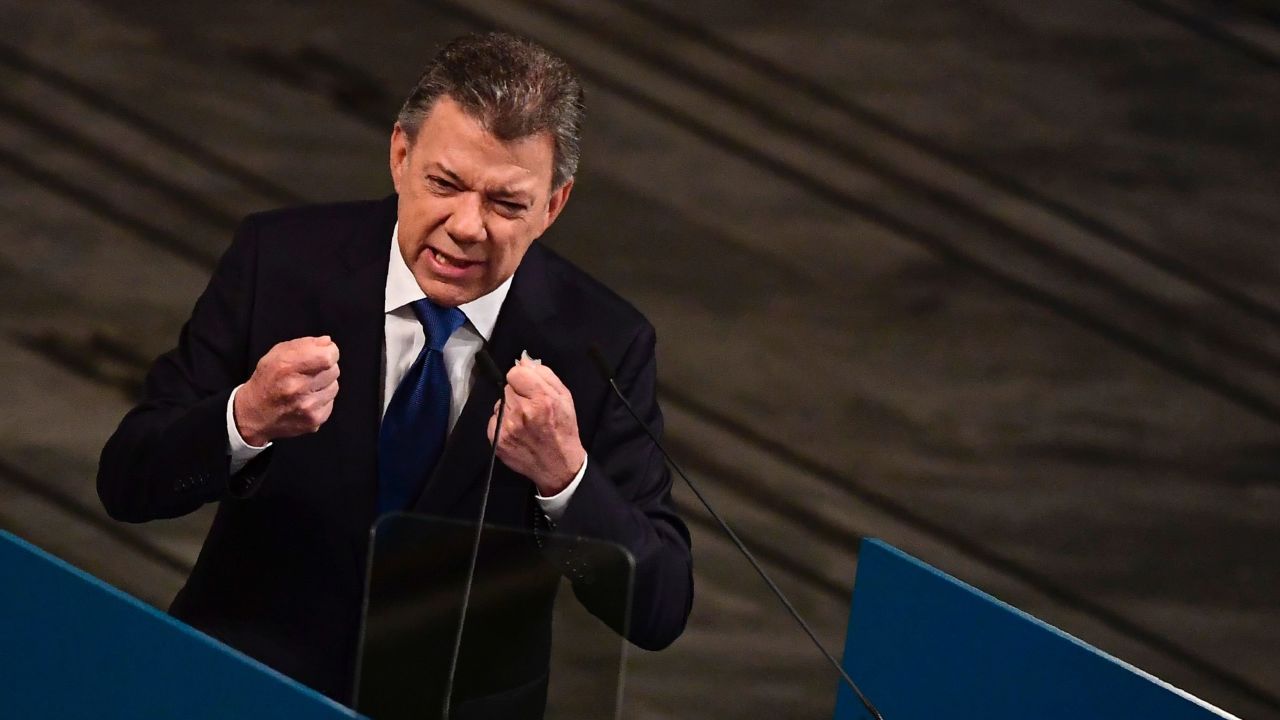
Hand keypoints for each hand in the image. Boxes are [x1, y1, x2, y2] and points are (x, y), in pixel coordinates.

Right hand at [233, 336, 340, 445]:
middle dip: (325, 368)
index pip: (327, 356)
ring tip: (307, 386)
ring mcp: (307, 407)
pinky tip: (307, 399)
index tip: (325, 352)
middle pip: (334, 370)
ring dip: (325, 384)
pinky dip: (322, 398)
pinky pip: (331, 402)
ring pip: (334, 386)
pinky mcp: (314, 421)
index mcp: (287, 367)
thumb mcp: (277, 354)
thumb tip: (327, 342)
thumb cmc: (267, 380)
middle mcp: (297, 388)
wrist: (254, 415)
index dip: (330, 351)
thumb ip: (304, 344)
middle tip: (310, 372)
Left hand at [486, 356, 586, 496]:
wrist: (559, 466)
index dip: (522, 379)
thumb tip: (524, 360)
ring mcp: (507, 428)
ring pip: (499, 403)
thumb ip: (544, 375)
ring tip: (525, 422)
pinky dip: (503, 423)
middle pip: (506, 388)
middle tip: (531, 408)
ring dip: (509, 409)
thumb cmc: (563, 429)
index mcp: (542, 400)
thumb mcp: (565, 398)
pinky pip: (493, 419)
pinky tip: (516, 432)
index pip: (514, 373)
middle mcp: (523, 412)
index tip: (529, 388)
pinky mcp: (497, 440)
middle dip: (517, 394)